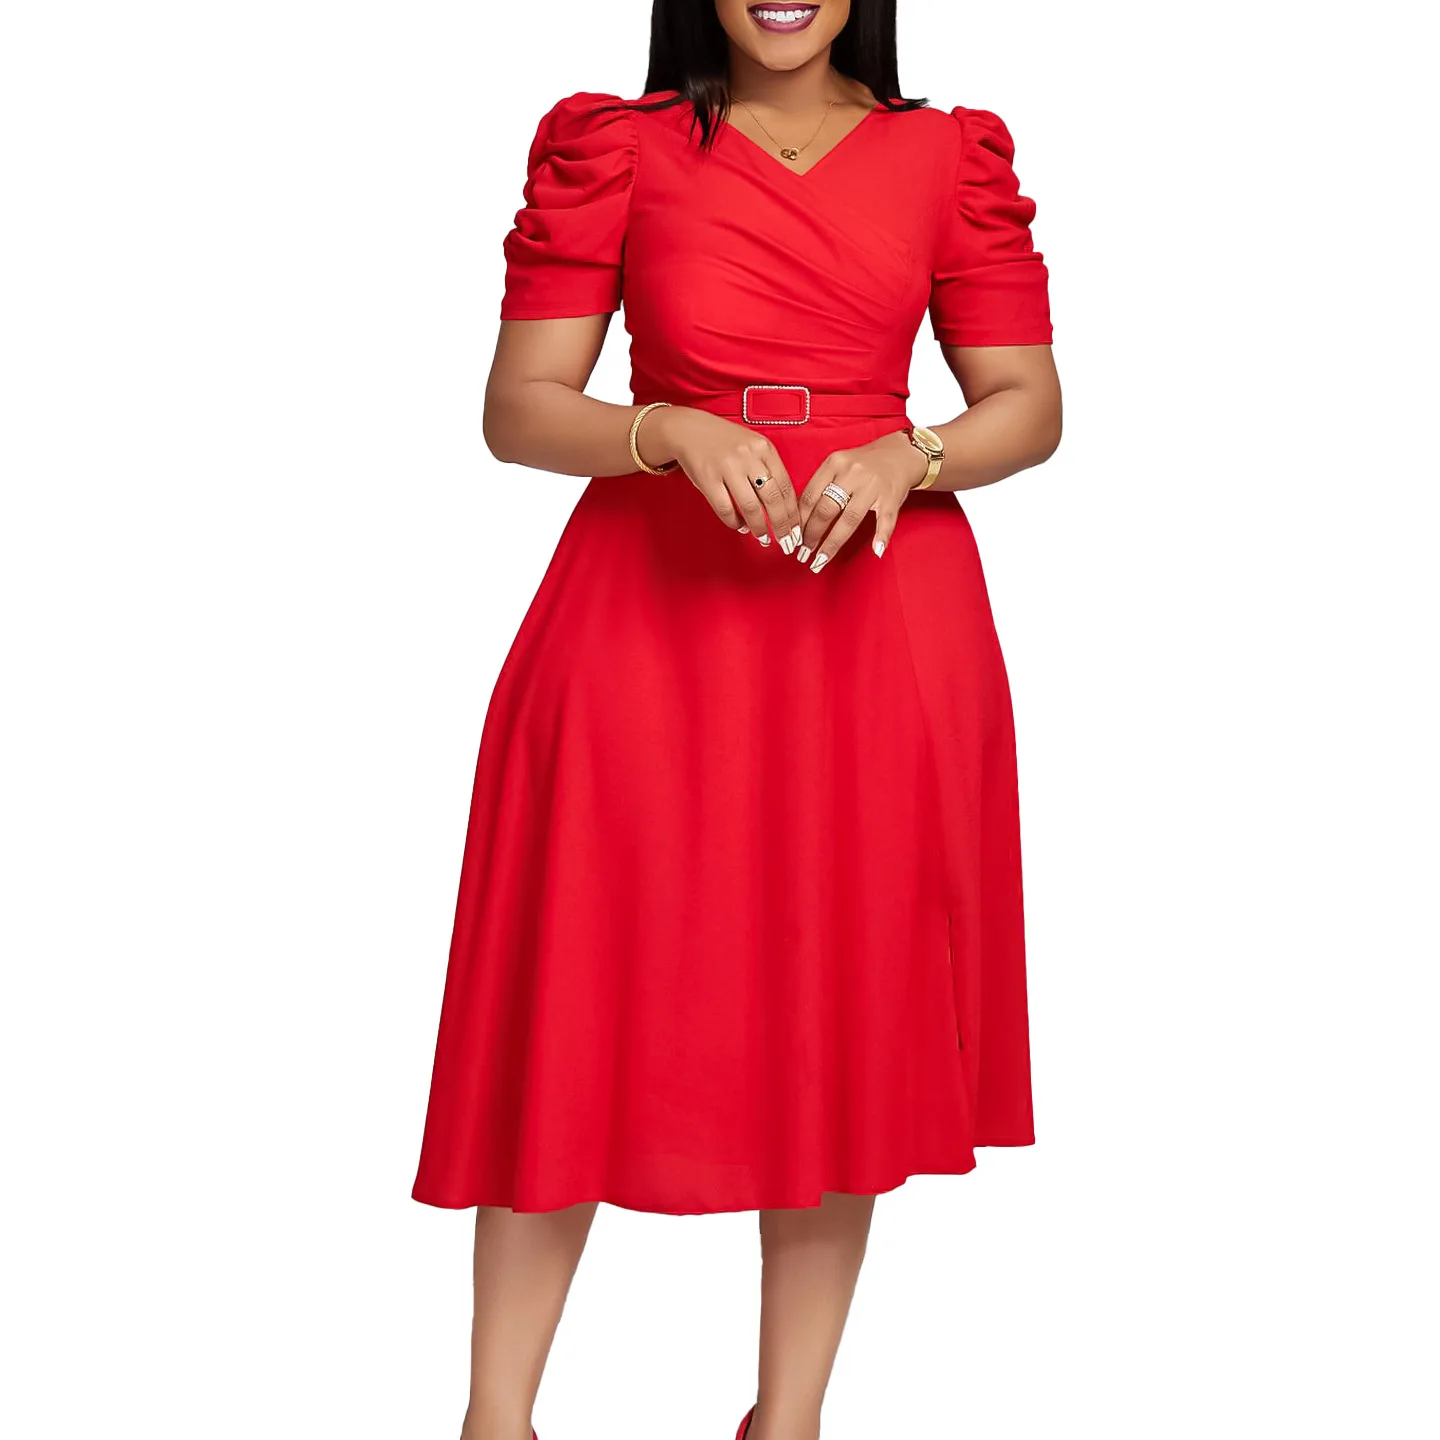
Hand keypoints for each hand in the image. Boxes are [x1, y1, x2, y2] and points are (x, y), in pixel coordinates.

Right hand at [643, 406, 803, 553]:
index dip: (792, 513)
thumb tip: (782, 506)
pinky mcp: (708, 479)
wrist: (689, 430)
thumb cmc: (724, 442)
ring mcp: (727, 468)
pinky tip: (740, 527)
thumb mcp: (753, 446)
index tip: (796, 529)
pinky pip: (725, 509)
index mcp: (764, 448)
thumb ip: (768, 469)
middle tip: (785, 541)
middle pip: (772, 499)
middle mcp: (748, 457)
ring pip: (750, 507)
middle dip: (781, 525)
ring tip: (763, 537)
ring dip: (759, 528)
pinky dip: (735, 522)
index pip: (786, 486)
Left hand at [795, 431, 927, 572]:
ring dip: (832, 543)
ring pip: (849, 519)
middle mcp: (852, 473)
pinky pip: (886, 520)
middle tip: (802, 553)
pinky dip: (882, 536)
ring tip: (820, 560)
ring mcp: (872, 486)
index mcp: (834, 463)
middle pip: (825, 509)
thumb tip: (799, 518)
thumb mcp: (839, 465)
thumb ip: (821, 485)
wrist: (901, 453)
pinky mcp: (891, 497)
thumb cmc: (864, 464)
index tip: (791, 538)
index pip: (810, 497)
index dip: (798, 521)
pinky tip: (876, 550)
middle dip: (811, 535)